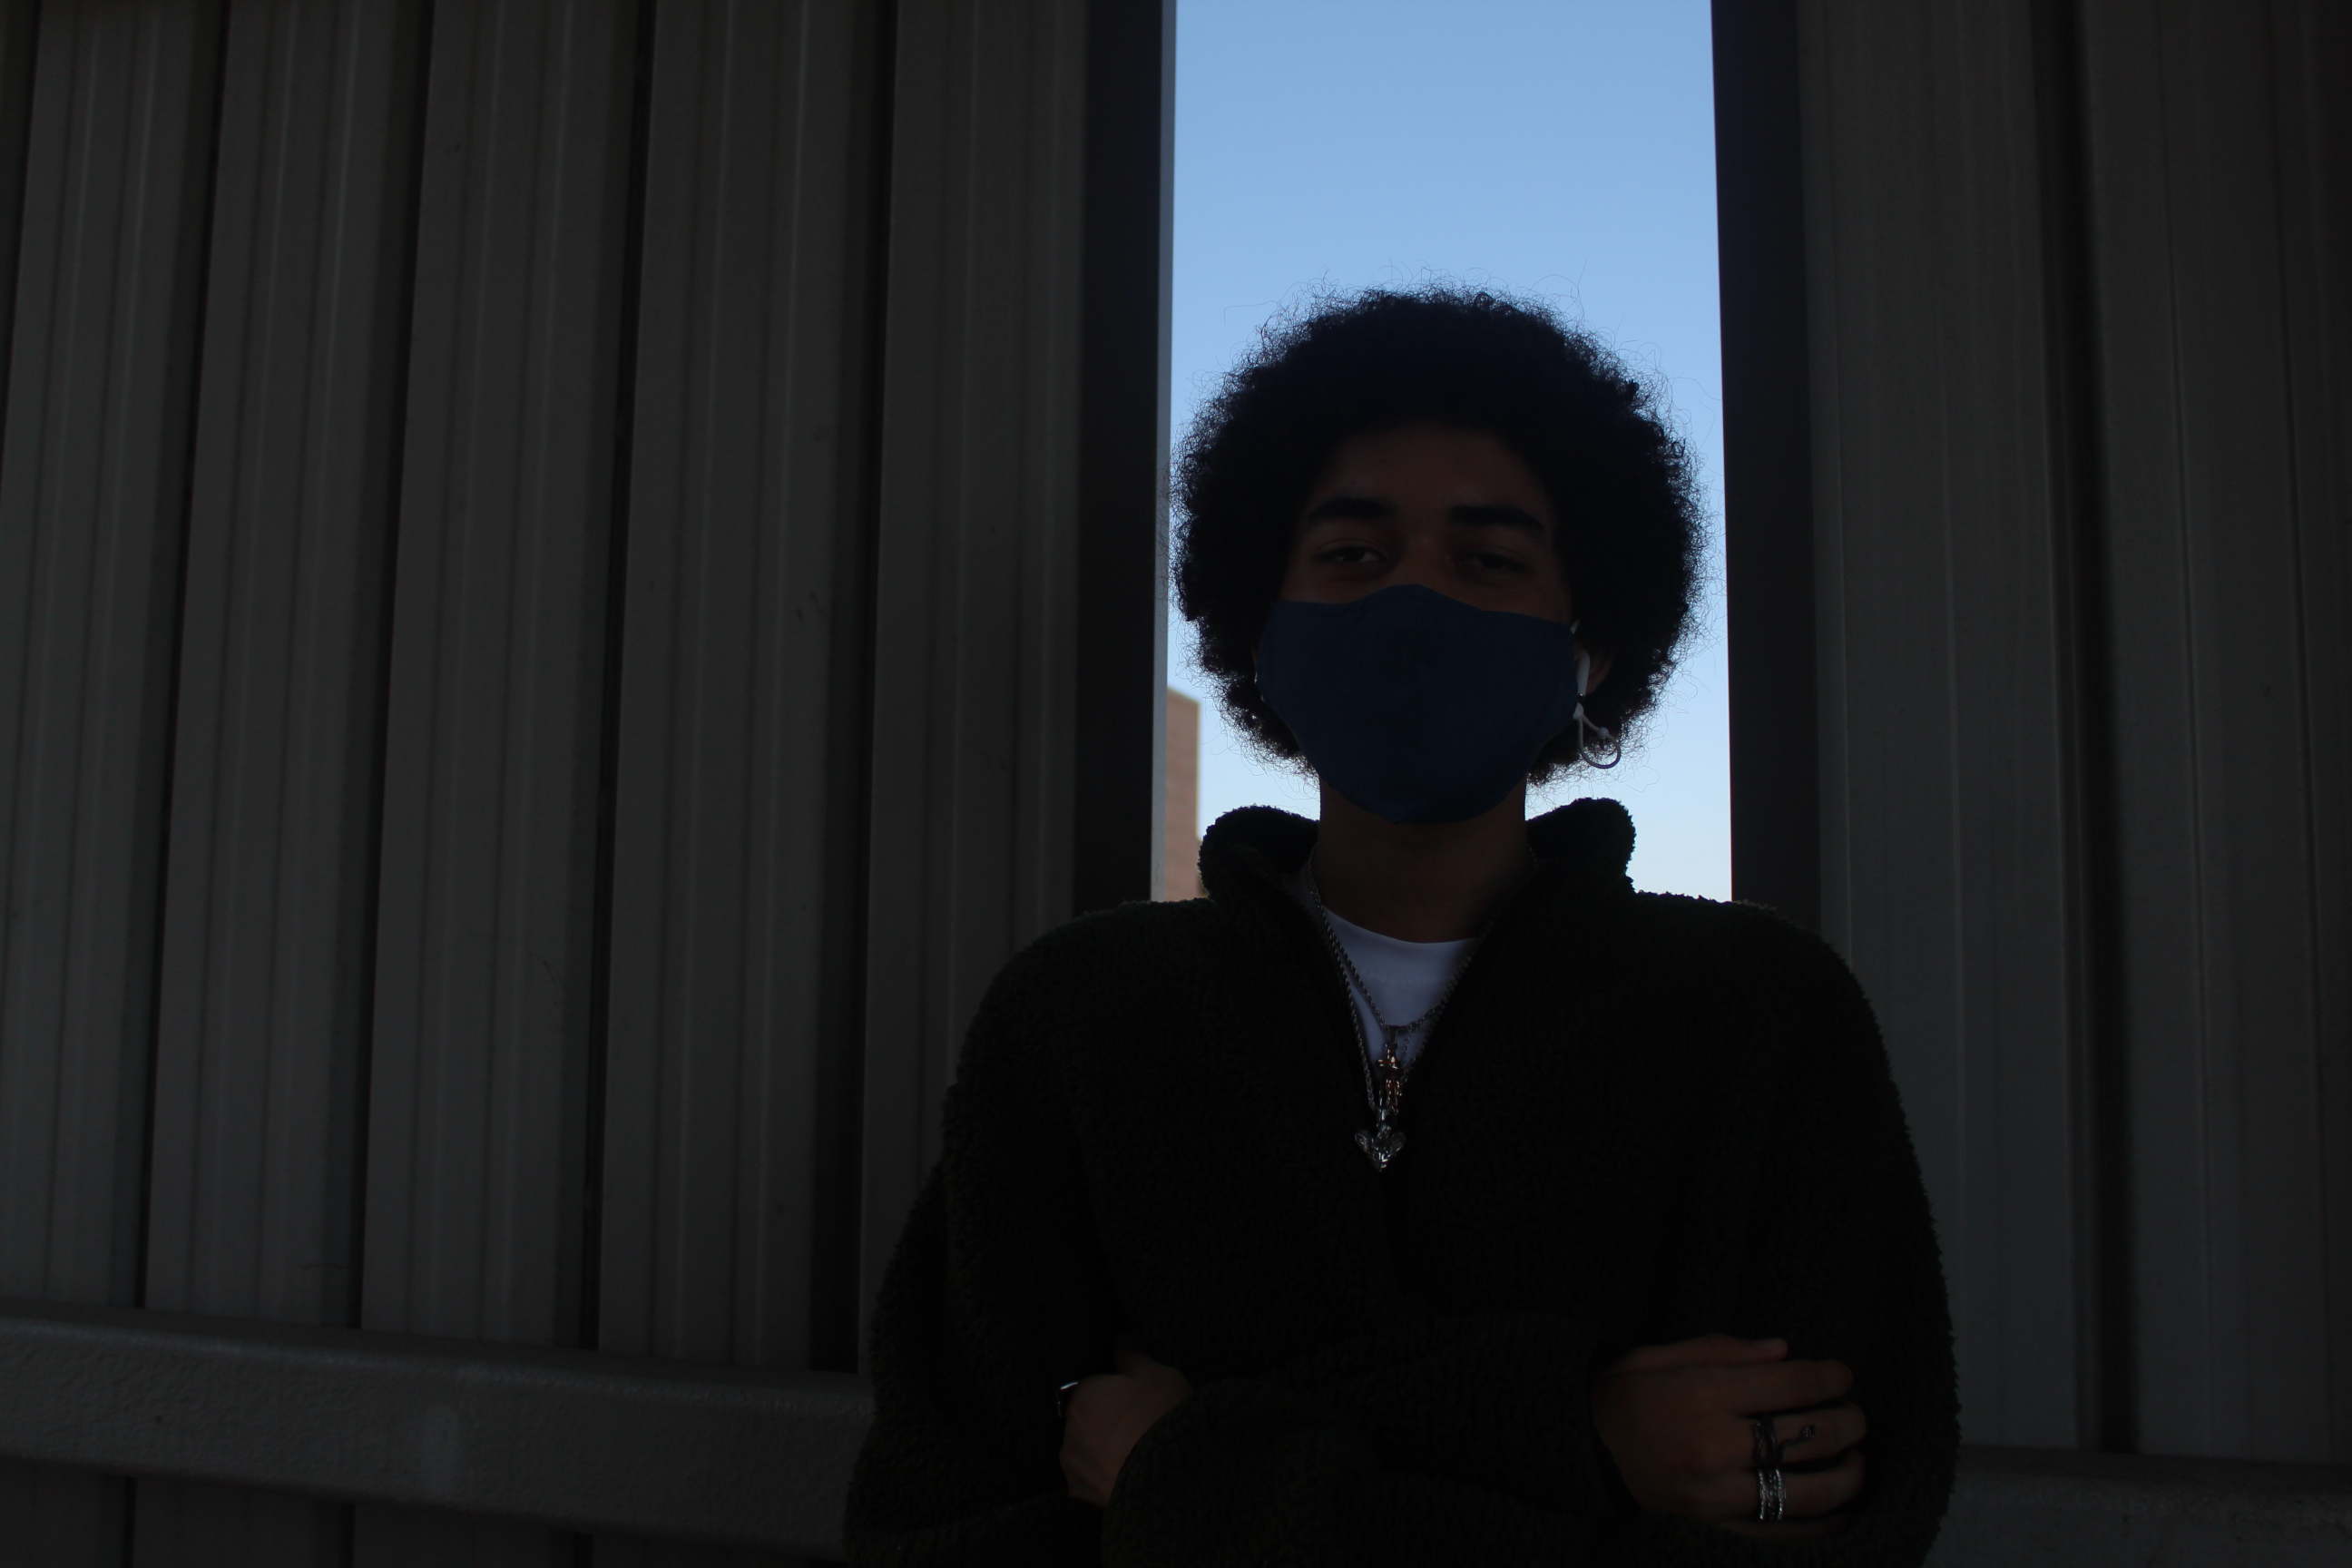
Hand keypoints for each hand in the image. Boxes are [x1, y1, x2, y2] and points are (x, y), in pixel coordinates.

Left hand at [1060, 1334, 1192, 1505]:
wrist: (1164, 1480)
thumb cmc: (1159, 1419)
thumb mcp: (1156, 1375)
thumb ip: (1132, 1354)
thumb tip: (1120, 1336)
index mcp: (1083, 1395)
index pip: (1095, 1386)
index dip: (1119, 1393)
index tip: (1139, 1402)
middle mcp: (1069, 1429)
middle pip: (1088, 1418)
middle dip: (1107, 1421)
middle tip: (1140, 1427)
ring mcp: (1072, 1465)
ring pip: (1086, 1449)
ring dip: (1102, 1450)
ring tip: (1135, 1455)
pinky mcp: (1080, 1494)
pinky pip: (1090, 1478)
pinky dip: (1103, 1475)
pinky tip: (1126, 1475)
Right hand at [1592, 1332, 1865, 1529]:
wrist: (1579, 1451)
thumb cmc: (1620, 1395)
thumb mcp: (1659, 1355)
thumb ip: (1723, 1350)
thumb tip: (1783, 1351)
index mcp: (1703, 1392)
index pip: (1791, 1384)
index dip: (1829, 1378)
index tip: (1843, 1376)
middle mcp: (1714, 1443)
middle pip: (1807, 1434)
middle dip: (1846, 1422)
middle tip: (1858, 1416)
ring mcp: (1715, 1491)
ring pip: (1805, 1490)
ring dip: (1845, 1477)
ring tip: (1858, 1462)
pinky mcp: (1712, 1524)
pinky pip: (1779, 1531)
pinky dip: (1818, 1526)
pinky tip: (1839, 1512)